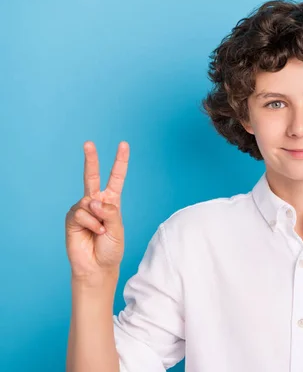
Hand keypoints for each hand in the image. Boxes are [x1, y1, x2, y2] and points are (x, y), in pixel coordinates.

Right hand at [65, 141, 129, 283]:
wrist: (97, 266)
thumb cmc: (111, 248)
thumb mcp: (118, 229)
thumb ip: (109, 212)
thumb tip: (93, 201)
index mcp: (112, 202)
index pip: (116, 178)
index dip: (120, 161)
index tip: (123, 144)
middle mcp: (96, 202)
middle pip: (92, 176)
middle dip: (91, 159)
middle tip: (88, 143)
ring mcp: (83, 209)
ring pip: (89, 202)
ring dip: (98, 218)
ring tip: (101, 232)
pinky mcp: (72, 218)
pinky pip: (82, 214)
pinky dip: (91, 224)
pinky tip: (94, 233)